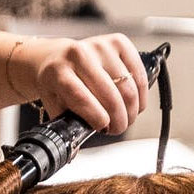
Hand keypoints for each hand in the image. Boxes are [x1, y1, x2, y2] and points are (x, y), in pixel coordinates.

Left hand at [18, 33, 148, 134]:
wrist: (54, 57)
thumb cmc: (55, 83)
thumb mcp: (52, 104)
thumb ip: (64, 124)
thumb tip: (74, 152)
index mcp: (58, 72)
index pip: (81, 97)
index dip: (96, 117)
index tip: (103, 129)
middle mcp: (78, 55)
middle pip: (109, 93)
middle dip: (118, 118)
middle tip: (117, 129)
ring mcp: (100, 46)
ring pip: (127, 85)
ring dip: (132, 108)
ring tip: (126, 119)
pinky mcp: (117, 41)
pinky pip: (138, 71)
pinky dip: (141, 92)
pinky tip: (135, 103)